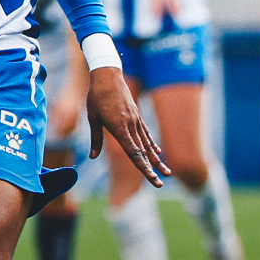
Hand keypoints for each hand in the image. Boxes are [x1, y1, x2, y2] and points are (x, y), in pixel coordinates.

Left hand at [85, 66, 169, 186]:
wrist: (108, 75)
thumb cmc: (96, 97)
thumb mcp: (92, 118)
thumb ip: (95, 139)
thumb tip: (93, 156)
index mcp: (120, 128)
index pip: (134, 153)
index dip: (143, 168)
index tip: (152, 179)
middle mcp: (131, 126)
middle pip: (144, 152)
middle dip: (153, 169)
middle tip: (161, 184)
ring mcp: (136, 121)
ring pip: (148, 144)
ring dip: (157, 159)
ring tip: (167, 172)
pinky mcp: (137, 116)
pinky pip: (146, 133)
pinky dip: (152, 144)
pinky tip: (158, 152)